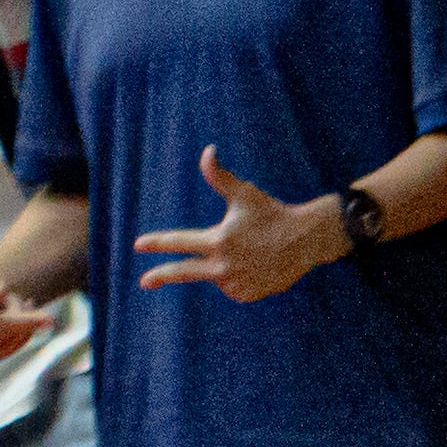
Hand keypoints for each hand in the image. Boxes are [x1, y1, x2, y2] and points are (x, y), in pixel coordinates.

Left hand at [134, 151, 333, 302]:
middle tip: (144, 281)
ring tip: (250, 250)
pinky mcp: (248, 295)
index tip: (138, 245)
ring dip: (223, 264)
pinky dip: (239, 276)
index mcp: (218, 240)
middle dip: (161, 276)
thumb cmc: (273, 212)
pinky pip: (233, 285)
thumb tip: (207, 150)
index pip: (179, 241)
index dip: (157, 242)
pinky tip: (257, 265)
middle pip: (184, 272)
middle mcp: (224, 266)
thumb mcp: (245, 194)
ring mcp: (236, 284)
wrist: (308, 240)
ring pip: (216, 275)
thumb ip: (219, 176)